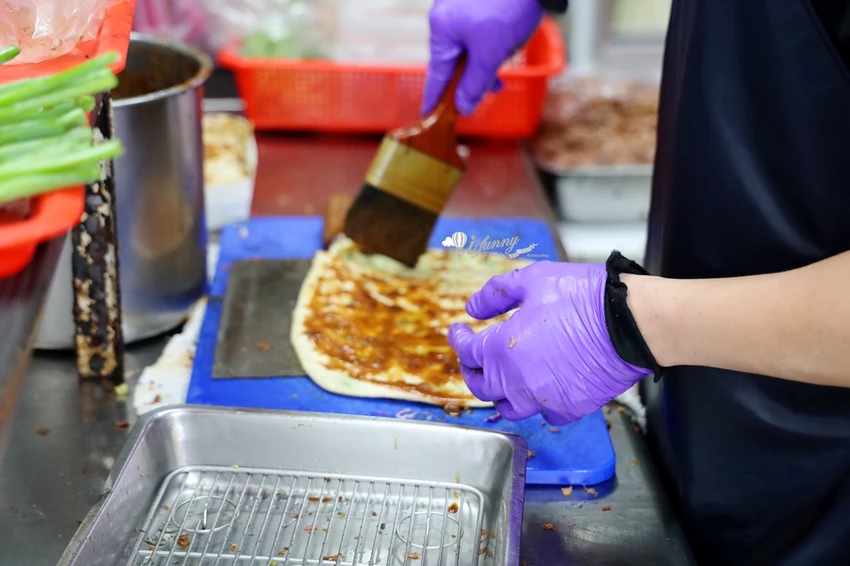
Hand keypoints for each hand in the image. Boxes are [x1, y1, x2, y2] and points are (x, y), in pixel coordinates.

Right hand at [422, 0, 543, 115]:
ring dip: (485, 62)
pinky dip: (487, 47)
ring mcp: (459, 7)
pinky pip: (475, 34)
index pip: (436, 73)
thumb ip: (474, 84)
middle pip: (453, 61)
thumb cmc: (509, 10)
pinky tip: (503, 46)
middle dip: (474, 77)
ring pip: (467, 49)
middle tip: (495, 86)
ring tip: (505, 61)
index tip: (427, 115)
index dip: (434, 97)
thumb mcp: (491, 55)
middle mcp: (445, 15)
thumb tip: (462, 107)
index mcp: (442, 28)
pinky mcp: (475, 3)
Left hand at [448, 261, 651, 424]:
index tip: (458, 331)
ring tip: (499, 381)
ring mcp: (543, 399)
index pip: (466, 352)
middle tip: (472, 360)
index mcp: (501, 350)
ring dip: (499, 394)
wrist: (631, 323)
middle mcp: (517, 382)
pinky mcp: (570, 408)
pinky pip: (544, 414)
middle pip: (481, 387)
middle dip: (471, 371)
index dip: (459, 339)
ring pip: (509, 408)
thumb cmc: (585, 298)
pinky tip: (536, 390)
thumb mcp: (533, 279)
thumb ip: (497, 294)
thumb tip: (474, 307)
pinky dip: (535, 403)